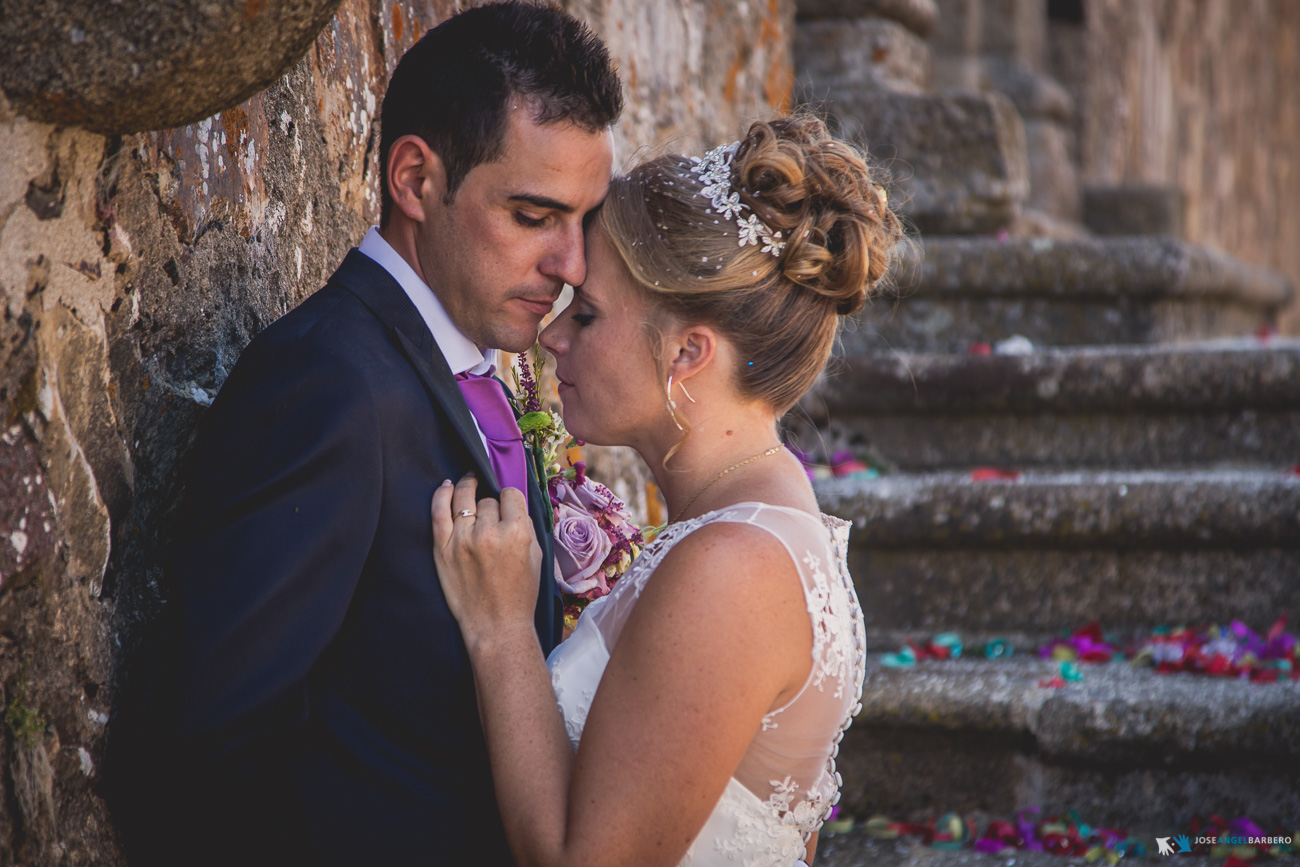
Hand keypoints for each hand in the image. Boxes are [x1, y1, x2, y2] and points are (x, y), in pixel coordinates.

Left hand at [431, 476, 542, 644]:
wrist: (496, 625)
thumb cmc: (520, 594)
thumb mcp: (536, 556)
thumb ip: (525, 525)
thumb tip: (513, 503)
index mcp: (517, 533)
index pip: (510, 495)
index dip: (510, 499)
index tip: (508, 506)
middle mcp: (489, 533)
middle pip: (488, 500)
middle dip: (491, 505)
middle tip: (493, 518)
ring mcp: (463, 540)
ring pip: (465, 499)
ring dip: (469, 491)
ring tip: (469, 486)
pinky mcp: (443, 548)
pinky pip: (438, 510)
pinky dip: (442, 494)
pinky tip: (447, 486)